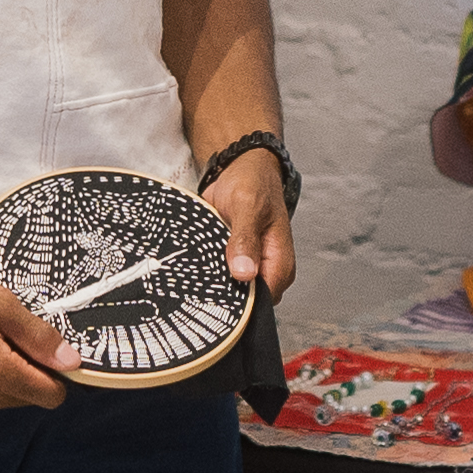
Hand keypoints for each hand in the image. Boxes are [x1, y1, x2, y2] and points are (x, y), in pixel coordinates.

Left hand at [203, 146, 294, 299]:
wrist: (239, 169)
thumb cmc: (252, 183)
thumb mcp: (247, 206)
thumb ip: (245, 239)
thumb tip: (244, 273)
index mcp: (279, 263)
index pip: (261, 301)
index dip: (238, 304)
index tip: (215, 295)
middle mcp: (266, 270)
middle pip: (244, 301)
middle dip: (221, 295)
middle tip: (198, 281)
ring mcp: (248, 268)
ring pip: (228, 291)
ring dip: (211, 284)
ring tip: (194, 272)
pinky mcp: (231, 262)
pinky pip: (218, 277)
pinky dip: (205, 273)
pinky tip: (192, 266)